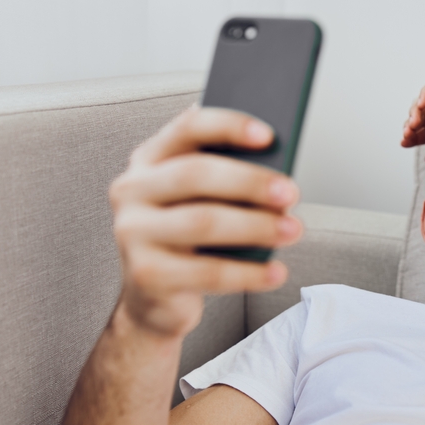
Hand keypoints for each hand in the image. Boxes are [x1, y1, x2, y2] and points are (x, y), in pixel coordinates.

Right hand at [109, 106, 302, 337]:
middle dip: (249, 182)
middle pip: (195, 175)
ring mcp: (133, 233)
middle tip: (290, 192)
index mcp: (149, 160)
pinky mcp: (146, 275)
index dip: (228, 127)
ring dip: (256, 226)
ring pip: (203, 222)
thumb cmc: (186, 239)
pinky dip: (248, 273)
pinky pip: (207, 272)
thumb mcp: (199, 201)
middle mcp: (133, 190)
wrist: (153, 298)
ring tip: (292, 230)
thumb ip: (225, 179)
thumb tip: (276, 171)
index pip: (187, 129)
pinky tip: (275, 272)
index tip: (268, 135)